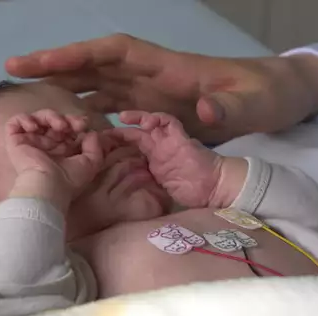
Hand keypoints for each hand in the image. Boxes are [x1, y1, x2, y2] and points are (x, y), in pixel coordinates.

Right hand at [5, 109, 102, 208]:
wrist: (48, 188)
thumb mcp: (91, 163)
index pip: (68, 129)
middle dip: (66, 118)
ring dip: (50, 116)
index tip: (83, 125)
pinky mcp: (16, 141)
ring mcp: (31, 142)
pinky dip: (25, 119)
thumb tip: (92, 133)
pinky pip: (16, 122)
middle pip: (54, 121)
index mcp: (62, 151)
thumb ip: (95, 147)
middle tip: (73, 125)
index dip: (76, 122)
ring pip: (38, 118)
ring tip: (58, 126)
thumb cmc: (69, 180)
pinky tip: (35, 127)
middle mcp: (46, 145)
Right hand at [6, 34, 317, 143]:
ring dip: (66, 91)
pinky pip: (115, 111)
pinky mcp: (157, 113)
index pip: (114, 52)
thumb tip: (203, 109)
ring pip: (99, 87)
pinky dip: (91, 116)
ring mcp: (152, 95)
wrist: (278, 98)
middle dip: (56, 66)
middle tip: (13, 72)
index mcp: (169, 66)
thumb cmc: (268, 94)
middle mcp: (153, 77)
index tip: (41, 60)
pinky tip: (73, 131)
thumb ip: (230, 105)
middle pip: (95, 66)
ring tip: (32, 103)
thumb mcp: (256, 101)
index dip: (77, 54)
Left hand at [109, 111, 223, 207]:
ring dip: (137, 118)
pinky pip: (169, 121)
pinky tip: (146, 120)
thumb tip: (122, 195)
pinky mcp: (181, 137)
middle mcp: (161, 148)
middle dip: (122, 130)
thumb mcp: (161, 191)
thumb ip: (147, 185)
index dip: (119, 145)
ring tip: (123, 117)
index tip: (103, 146)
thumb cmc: (192, 193)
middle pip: (138, 133)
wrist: (215, 188)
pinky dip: (157, 117)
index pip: (134, 148)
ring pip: (152, 123)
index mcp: (155, 160)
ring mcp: (171, 142)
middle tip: (105, 130)